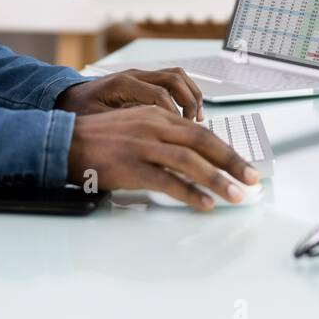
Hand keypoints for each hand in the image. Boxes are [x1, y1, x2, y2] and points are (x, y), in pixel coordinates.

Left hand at [56, 67, 203, 120]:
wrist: (65, 97)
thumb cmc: (77, 110)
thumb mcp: (94, 122)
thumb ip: (120, 128)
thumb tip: (145, 142)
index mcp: (122, 83)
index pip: (159, 94)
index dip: (174, 114)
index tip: (181, 132)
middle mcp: (134, 75)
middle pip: (174, 78)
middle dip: (189, 101)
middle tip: (193, 124)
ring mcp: (139, 76)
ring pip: (176, 75)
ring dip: (190, 95)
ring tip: (195, 118)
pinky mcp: (142, 81)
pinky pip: (171, 80)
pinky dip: (183, 94)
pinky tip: (185, 113)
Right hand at [66, 107, 258, 209]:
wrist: (66, 142)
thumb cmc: (100, 138)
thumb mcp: (136, 125)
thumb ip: (163, 135)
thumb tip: (193, 156)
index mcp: (157, 115)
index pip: (201, 131)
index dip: (225, 149)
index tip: (242, 165)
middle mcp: (154, 126)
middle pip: (202, 141)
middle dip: (231, 161)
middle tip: (252, 179)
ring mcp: (143, 146)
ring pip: (190, 161)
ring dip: (217, 180)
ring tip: (235, 195)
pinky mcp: (132, 166)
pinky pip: (167, 181)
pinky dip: (189, 193)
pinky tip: (203, 204)